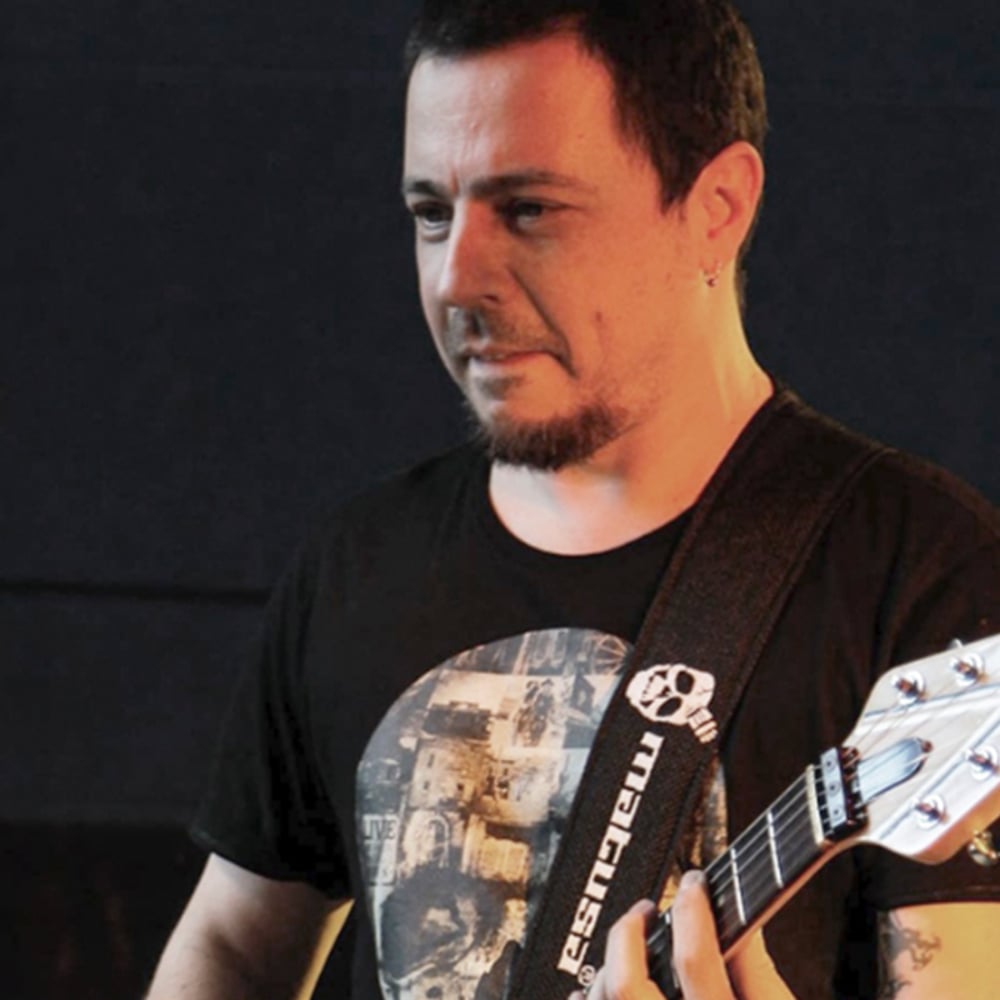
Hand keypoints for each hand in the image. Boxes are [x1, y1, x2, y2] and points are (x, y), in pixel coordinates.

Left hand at [569, 871, 794, 999]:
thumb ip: (763, 982)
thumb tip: (743, 927)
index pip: (697, 959)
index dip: (694, 909)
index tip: (696, 885)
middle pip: (629, 984)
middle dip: (629, 933)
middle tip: (646, 911)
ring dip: (607, 969)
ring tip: (627, 951)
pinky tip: (600, 992)